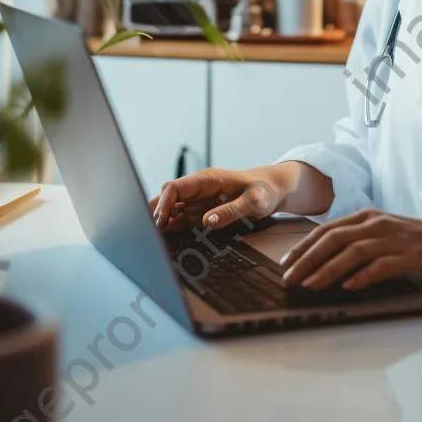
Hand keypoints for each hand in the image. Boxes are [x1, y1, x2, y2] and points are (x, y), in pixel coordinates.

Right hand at [148, 165, 287, 231]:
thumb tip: (206, 221)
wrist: (272, 188)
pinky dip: (170, 229)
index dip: (164, 204)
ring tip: (151, 240)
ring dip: (160, 223)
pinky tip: (164, 241)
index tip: (160, 223)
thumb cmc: (264, 191)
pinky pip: (179, 220)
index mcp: (207, 180)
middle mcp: (197, 189)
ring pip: (170, 209)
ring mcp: (197, 201)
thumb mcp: (254, 202)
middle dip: (156, 213)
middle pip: (166, 197)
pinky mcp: (200, 213)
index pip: (175, 187)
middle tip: (149, 235)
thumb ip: (230, 211)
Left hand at [279, 209, 421, 290]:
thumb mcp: (385, 233)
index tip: (287, 263)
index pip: (327, 229)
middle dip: (307, 259)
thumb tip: (326, 261)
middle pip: (333, 238)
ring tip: (309, 286)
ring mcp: (393, 239)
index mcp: (368, 216)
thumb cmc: (419, 242)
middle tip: (289, 278)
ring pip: (352, 251)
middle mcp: (377, 223)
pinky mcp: (409, 257)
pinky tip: (348, 287)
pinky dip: (362, 276)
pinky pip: (380, 266)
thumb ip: (360, 240)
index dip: (304, 246)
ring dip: (327, 269)